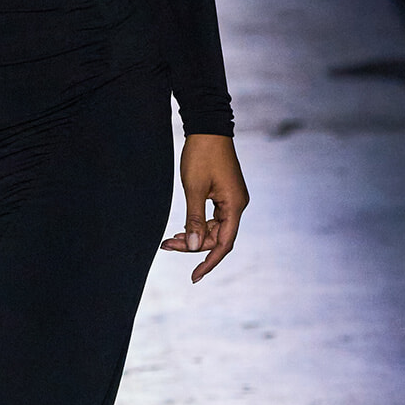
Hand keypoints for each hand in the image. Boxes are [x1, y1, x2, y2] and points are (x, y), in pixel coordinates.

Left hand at [162, 134, 248, 282]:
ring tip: (170, 240)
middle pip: (217, 237)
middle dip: (193, 245)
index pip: (224, 243)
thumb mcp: (194, 188)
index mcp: (234, 205)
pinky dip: (197, 224)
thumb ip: (194, 218)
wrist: (207, 127)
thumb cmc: (201, 155)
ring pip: (214, 229)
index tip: (194, 277)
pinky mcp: (224, 194)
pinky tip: (182, 229)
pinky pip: (212, 218)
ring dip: (194, 235)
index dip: (208, 262)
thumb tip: (195, 246)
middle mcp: (237, 205)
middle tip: (167, 245)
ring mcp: (231, 200)